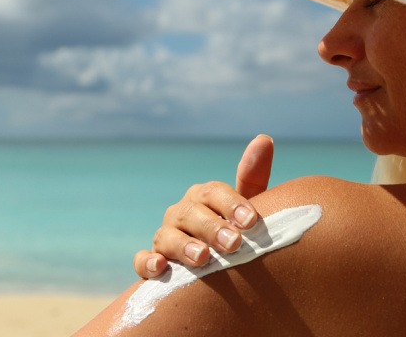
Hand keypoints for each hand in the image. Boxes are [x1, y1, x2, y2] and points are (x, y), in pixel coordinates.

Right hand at [133, 134, 273, 277]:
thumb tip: (263, 138)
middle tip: (234, 243)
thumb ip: (253, 178)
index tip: (250, 221)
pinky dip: (147, 262)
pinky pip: (142, 260)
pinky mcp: (152, 263)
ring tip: (202, 257)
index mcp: (204, 198)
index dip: (231, 204)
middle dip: (212, 228)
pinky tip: (160, 268)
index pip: (214, 192)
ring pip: (167, 236)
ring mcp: (165, 237)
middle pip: (191, 214)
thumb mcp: (246, 211)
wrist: (218, 267)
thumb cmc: (235, 234)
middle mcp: (182, 213)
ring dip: (183, 246)